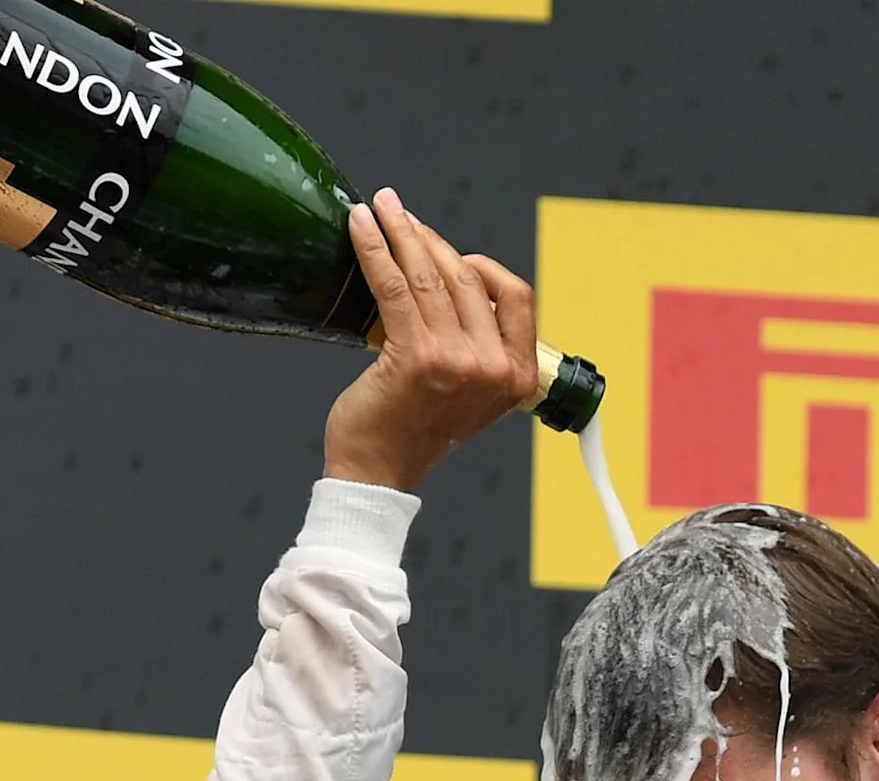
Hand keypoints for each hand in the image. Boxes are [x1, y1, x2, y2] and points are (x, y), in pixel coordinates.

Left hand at [322, 190, 540, 492]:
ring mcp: (458, 362)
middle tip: (397, 214)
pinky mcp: (416, 356)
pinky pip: (396, 286)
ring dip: (400, 231)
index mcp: (517, 377)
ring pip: (431, 275)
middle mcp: (494, 368)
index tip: (446, 252)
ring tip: (377, 207)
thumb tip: (448, 281)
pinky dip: (376, 249)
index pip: (517, 296)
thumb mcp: (468, 392)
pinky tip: (361, 226)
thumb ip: (476, 347)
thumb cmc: (411, 431)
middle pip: (468, 277)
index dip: (482, 264)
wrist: (377, 474)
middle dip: (429, 238)